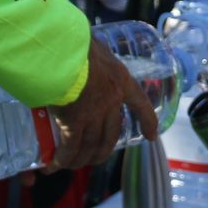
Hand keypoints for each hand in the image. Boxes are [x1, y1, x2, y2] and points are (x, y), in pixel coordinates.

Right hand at [48, 36, 158, 168]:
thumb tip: (80, 58)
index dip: (147, 121)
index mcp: (120, 80)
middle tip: (93, 159)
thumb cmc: (73, 42)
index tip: (152, 136)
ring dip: (81, 158)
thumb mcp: (93, 47)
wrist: (60, 49)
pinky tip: (55, 164)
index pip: (140, 103)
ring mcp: (94, 113)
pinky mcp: (74, 121)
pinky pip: (71, 146)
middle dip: (102, 151)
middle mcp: (111, 100)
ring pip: (91, 145)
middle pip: (111, 135)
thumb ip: (92, 58)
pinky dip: (64, 158)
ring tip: (70, 165)